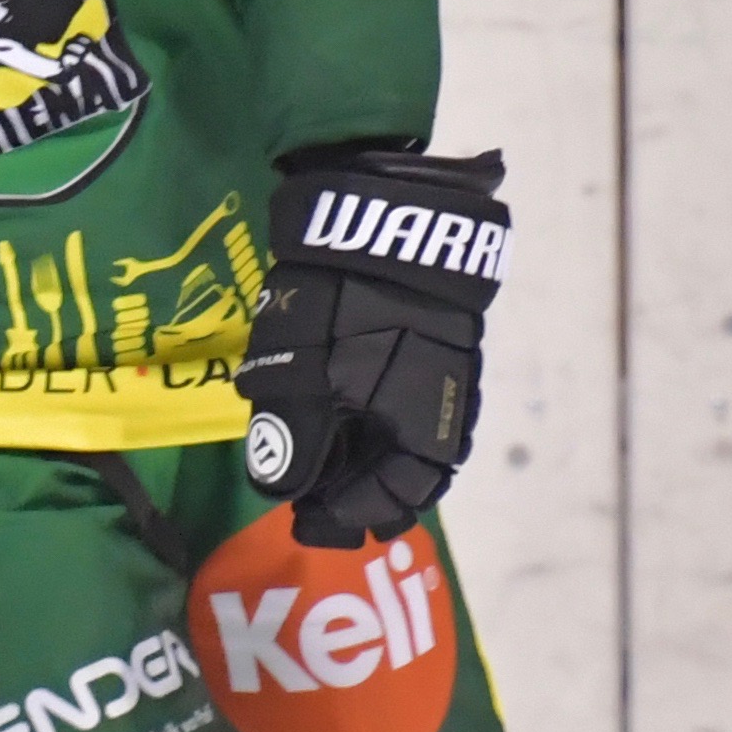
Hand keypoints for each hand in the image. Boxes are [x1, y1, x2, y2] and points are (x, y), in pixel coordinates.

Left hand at [234, 147, 509, 547]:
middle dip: (360, 493)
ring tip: (323, 461)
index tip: (303, 520)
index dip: (344, 517)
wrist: (387, 211)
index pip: (391, 501)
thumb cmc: (344, 302)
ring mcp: (447, 371)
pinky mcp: (437, 337)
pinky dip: (375, 417)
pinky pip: (408, 399)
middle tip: (314, 502)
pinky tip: (342, 411)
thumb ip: (295, 439)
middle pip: (407, 476)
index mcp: (424, 433)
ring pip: (410, 438)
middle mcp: (446, 410)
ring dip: (367, 456)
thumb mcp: (305, 375)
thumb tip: (284, 490)